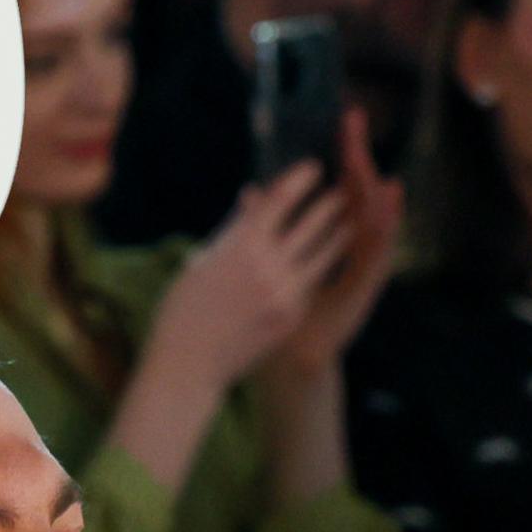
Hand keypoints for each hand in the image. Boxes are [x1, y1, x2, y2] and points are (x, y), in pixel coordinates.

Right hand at [145, 159, 350, 397]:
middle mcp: (269, 265)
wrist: (188, 364)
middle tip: (342, 189)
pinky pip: (312, 283)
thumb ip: (232, 232)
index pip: (281, 199)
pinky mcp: (293, 315)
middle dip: (330, 203)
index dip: (300, 179)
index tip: (312, 167)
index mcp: (241, 245)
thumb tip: (252, 203)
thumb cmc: (182, 309)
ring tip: (348, 221)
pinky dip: (320, 266)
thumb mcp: (202, 261)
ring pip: (325, 253)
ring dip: (339, 233)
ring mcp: (286, 292)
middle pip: (313, 222)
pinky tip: (327, 258)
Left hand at [261, 109, 402, 383]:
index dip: (341, 156)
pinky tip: (389, 200)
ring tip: (376, 143)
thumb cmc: (269, 312)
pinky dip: (384, 225)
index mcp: (326, 240)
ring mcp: (358, 268)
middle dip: (357, 158)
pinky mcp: (362, 288)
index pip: (339, 187)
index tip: (343, 121)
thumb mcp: (263, 260)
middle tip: (356, 121)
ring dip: (374, 185)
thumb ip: (261, 226)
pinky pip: (376, 251)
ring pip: (372, 219)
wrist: (285, 360)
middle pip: (357, 193)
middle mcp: (348, 249)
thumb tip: (249, 192)